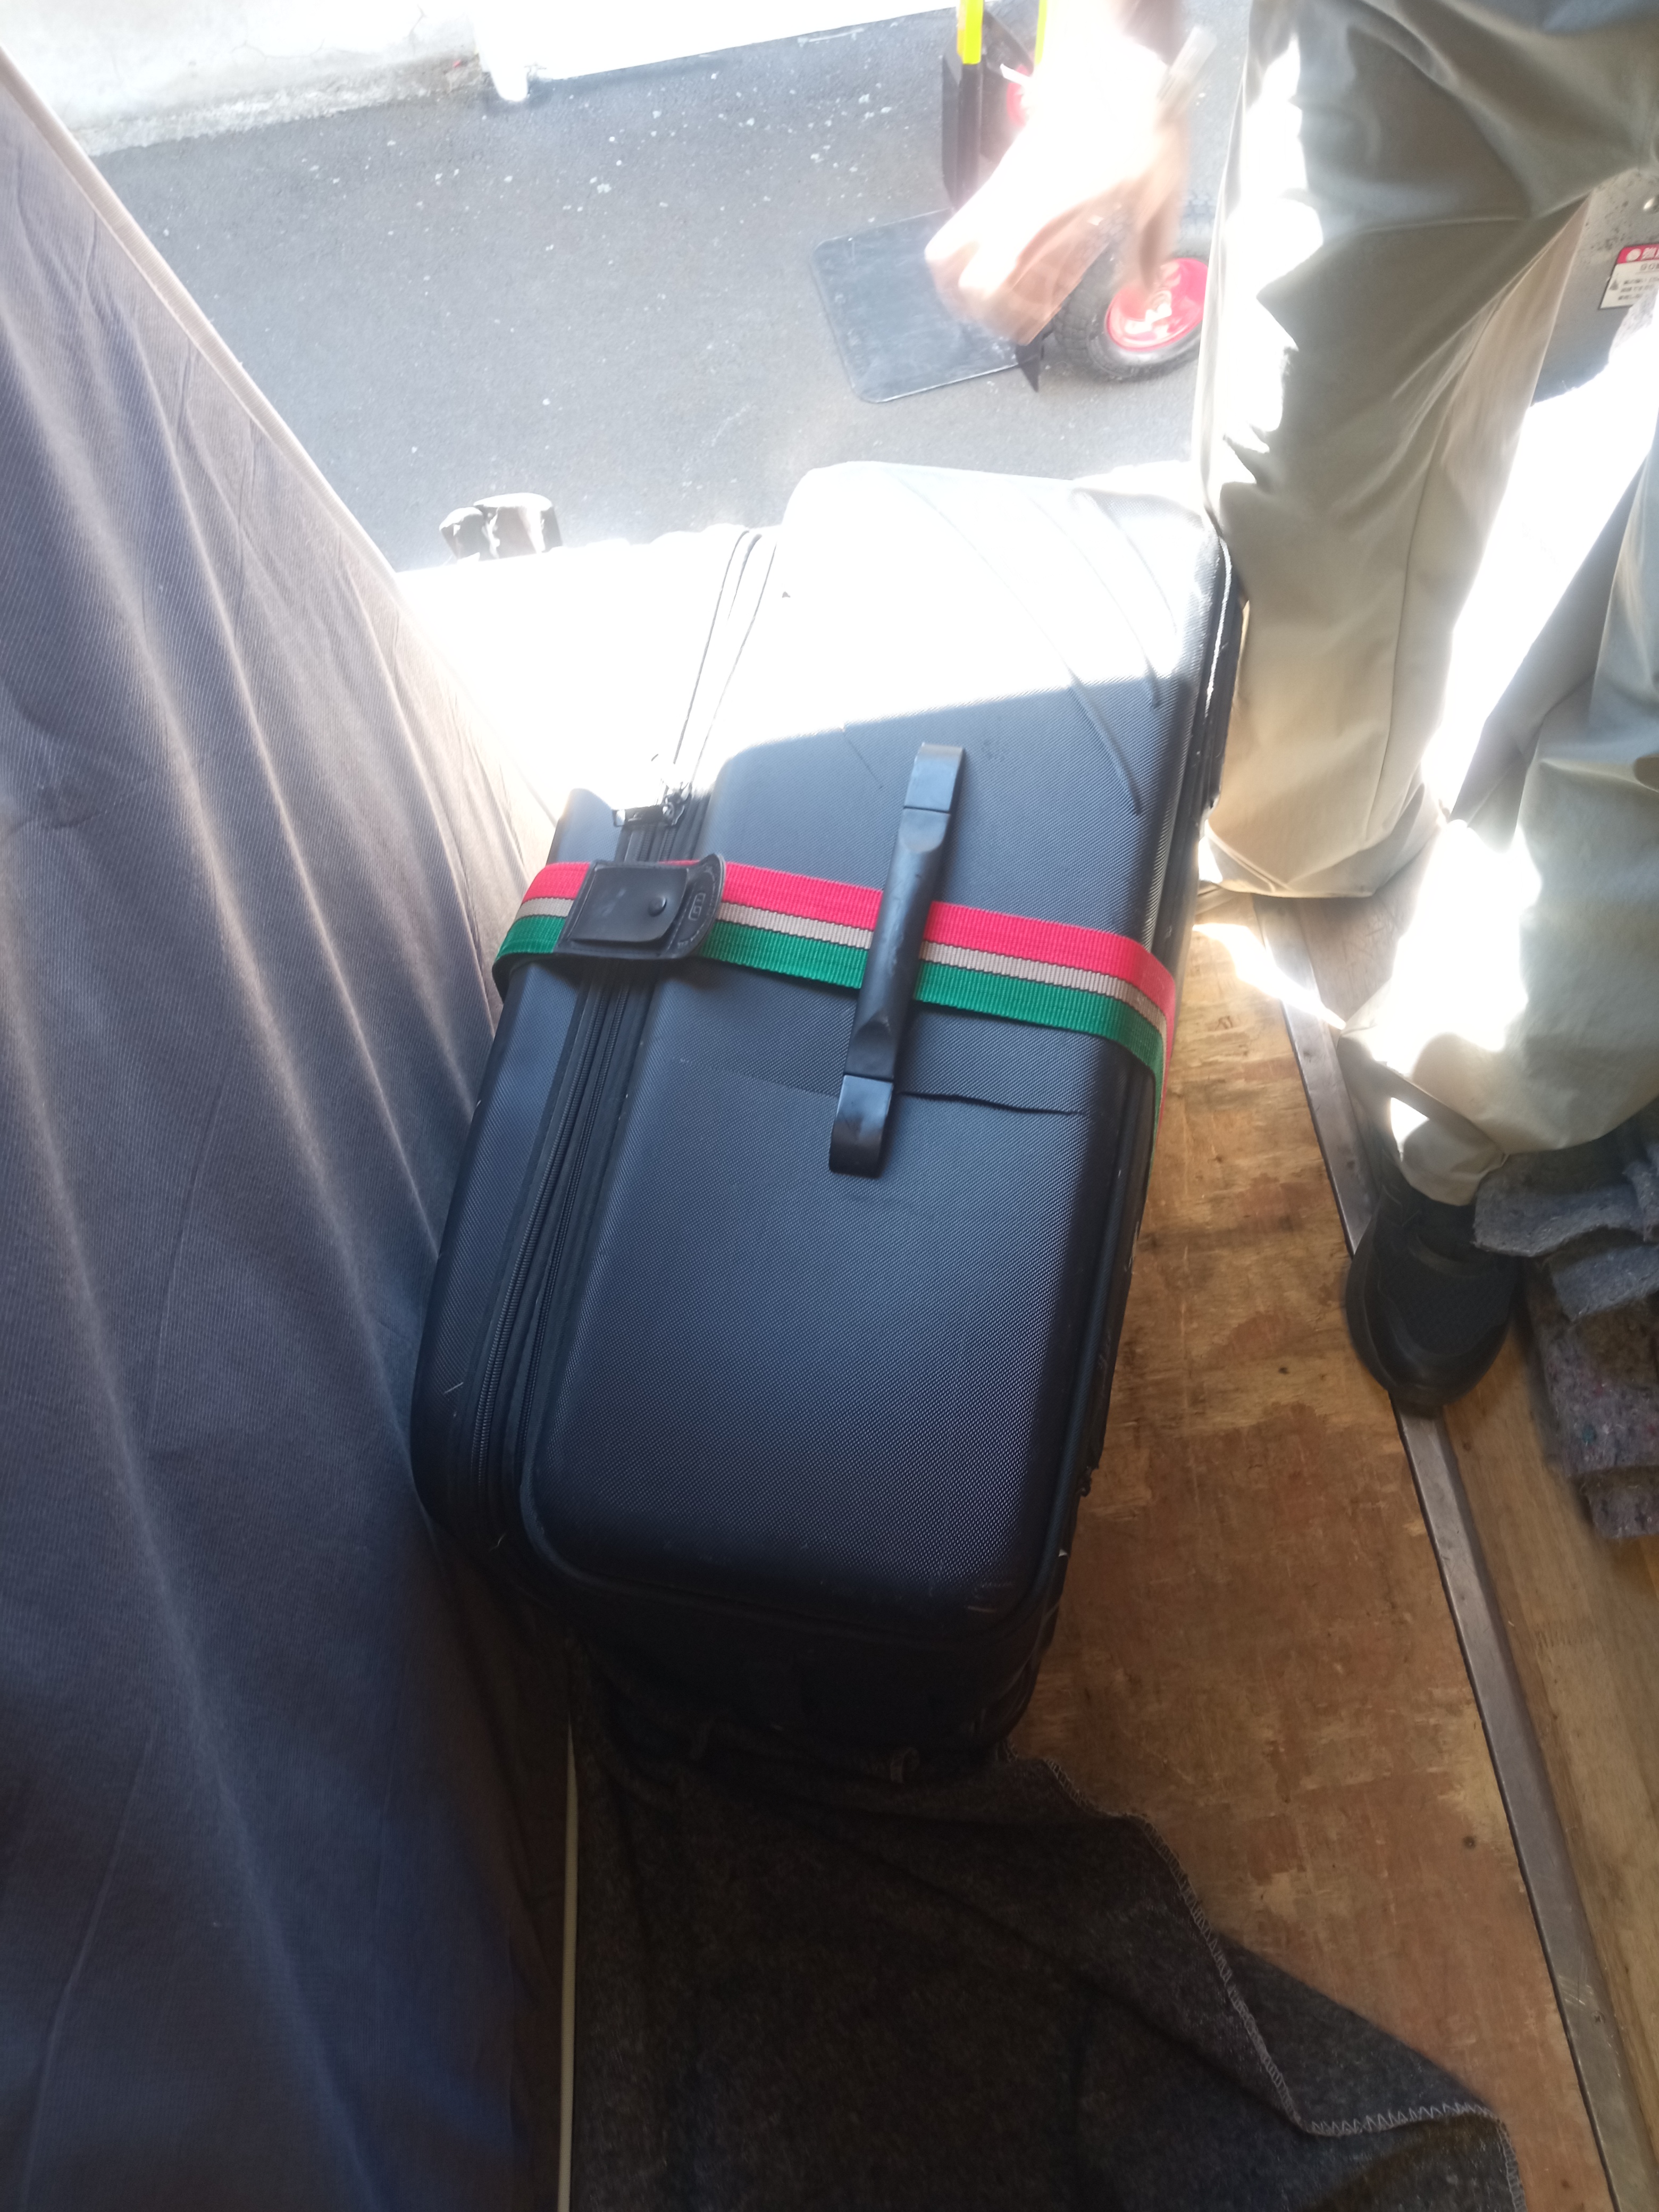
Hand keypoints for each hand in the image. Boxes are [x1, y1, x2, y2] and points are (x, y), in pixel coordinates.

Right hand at [926, 29, 1188, 343]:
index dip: (998, 314)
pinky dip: (1006, 254)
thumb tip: (1143, 300)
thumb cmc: (1136, 127)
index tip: (1035, 321)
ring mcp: (1001, 190)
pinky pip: (985, 227)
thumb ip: (1145, 257)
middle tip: (1018, 315)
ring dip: (988, 281)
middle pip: (946, 266)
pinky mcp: (1008, 180)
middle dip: (976, 305)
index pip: (982, 279)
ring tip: (1032, 293)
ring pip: (956, 247)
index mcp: (1035, 212)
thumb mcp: (1156, 196)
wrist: (1117, 65)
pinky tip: (1048, 261)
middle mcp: (1005, 203)